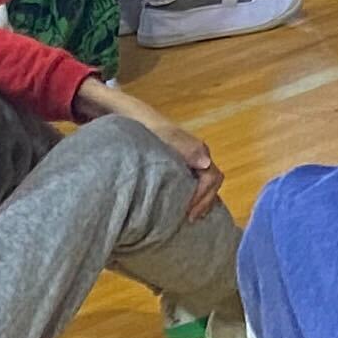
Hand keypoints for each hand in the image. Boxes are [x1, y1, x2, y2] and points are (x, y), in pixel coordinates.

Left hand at [83, 84, 225, 220]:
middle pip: (211, 184)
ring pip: (202, 185)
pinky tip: (173, 210)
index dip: (204, 196)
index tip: (188, 212)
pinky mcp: (174, 168)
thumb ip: (185, 147)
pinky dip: (188, 199)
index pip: (213, 177)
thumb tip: (207, 163)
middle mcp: (196, 158)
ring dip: (198, 202)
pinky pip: (189, 185)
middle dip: (204, 203)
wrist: (125, 118)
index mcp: (197, 151)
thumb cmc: (143, 126)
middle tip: (188, 220)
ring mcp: (186, 163)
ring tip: (183, 219)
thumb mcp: (163, 135)